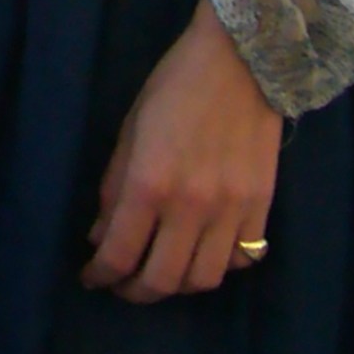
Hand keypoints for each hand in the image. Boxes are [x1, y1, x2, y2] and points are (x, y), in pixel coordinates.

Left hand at [82, 0, 279, 301]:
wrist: (241, 62)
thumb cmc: (174, 87)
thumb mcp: (130, 132)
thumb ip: (114, 189)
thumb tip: (100, 236)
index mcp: (150, 184)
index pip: (119, 254)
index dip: (100, 274)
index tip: (91, 277)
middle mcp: (191, 206)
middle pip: (162, 280)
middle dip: (135, 291)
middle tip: (123, 284)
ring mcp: (232, 210)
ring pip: (204, 278)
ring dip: (177, 284)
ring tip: (162, 271)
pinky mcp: (262, 206)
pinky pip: (242, 258)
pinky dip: (219, 265)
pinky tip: (202, 251)